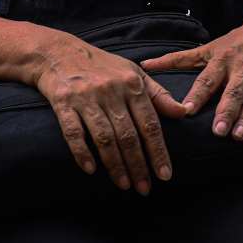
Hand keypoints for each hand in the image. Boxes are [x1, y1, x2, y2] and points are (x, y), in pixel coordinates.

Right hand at [31, 33, 189, 194]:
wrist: (59, 53)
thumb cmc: (102, 66)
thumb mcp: (134, 73)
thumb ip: (159, 94)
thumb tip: (183, 113)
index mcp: (131, 84)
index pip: (149, 124)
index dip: (158, 151)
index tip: (165, 175)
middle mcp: (110, 91)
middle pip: (128, 135)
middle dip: (138, 165)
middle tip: (144, 189)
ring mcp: (85, 97)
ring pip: (104, 137)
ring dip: (115, 165)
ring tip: (124, 184)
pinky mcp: (63, 102)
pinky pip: (73, 132)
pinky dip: (82, 152)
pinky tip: (90, 169)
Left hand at [139, 4, 242, 141]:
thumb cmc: (240, 40)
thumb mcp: (210, 47)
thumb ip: (179, 59)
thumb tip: (146, 65)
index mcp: (223, 58)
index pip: (208, 79)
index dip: (198, 94)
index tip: (188, 109)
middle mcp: (242, 67)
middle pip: (233, 91)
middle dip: (226, 112)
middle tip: (217, 131)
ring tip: (237, 135)